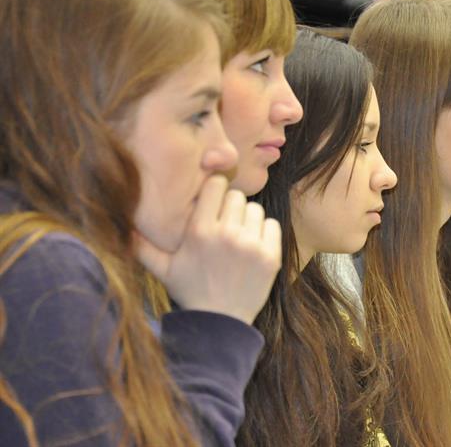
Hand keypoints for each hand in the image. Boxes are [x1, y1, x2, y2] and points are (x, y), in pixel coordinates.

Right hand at [135, 175, 280, 324]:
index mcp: (199, 232)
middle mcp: (226, 235)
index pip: (216, 185)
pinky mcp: (270, 256)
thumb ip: (142, 246)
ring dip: (248, 220)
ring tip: (238, 238)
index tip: (213, 202)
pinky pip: (272, 225)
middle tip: (225, 224)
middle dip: (230, 207)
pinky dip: (265, 233)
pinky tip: (253, 247)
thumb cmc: (190, 292)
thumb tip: (121, 226)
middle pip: (237, 196)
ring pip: (255, 210)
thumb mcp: (163, 269)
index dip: (215, 190)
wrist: (220, 323)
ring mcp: (251, 245)